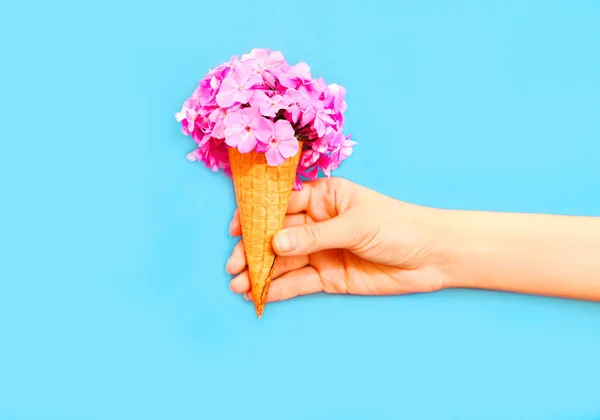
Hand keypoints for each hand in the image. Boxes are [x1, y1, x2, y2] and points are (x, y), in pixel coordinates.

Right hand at [226, 177, 446, 303]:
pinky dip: (278, 289)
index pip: (283, 204)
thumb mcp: (355, 225)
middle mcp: (318, 223)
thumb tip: (274, 242)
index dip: (257, 216)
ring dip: (261, 272)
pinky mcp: (328, 276)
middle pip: (277, 235)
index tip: (235, 229)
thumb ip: (314, 236)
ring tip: (238, 284)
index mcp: (324, 197)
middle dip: (254, 250)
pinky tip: (259, 294)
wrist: (431, 257)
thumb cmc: (398, 226)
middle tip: (234, 265)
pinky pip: (298, 282)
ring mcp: (322, 250)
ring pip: (284, 261)